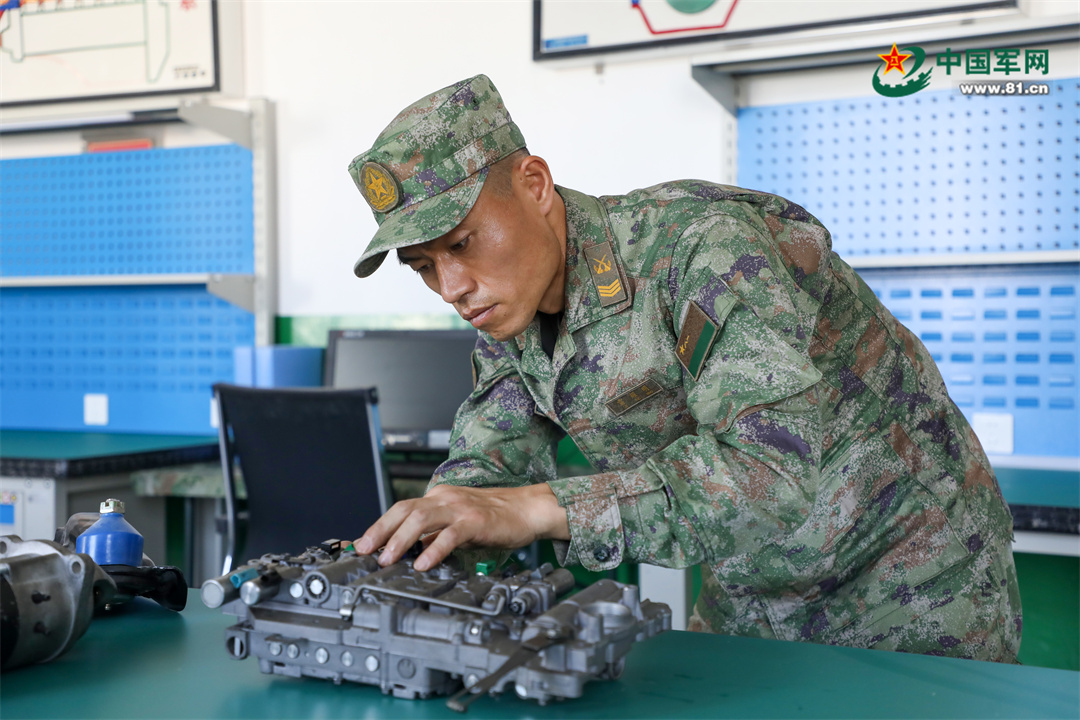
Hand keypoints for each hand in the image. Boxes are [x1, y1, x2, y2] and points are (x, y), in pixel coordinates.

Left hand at [353, 483, 568, 570]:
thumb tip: (407, 553)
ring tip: (386, 559)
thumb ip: (434, 534)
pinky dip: (433, 549)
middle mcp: (445, 499)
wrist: (529, 509)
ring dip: (400, 540)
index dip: (379, 526)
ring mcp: (460, 509)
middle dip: (380, 530)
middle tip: (363, 551)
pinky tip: (422, 563)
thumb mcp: (457, 524)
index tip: (361, 545)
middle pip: (404, 510)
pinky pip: (450, 535)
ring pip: (421, 519)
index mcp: (438, 498)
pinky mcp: (476, 521)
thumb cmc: (494, 518)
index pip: (401, 509)